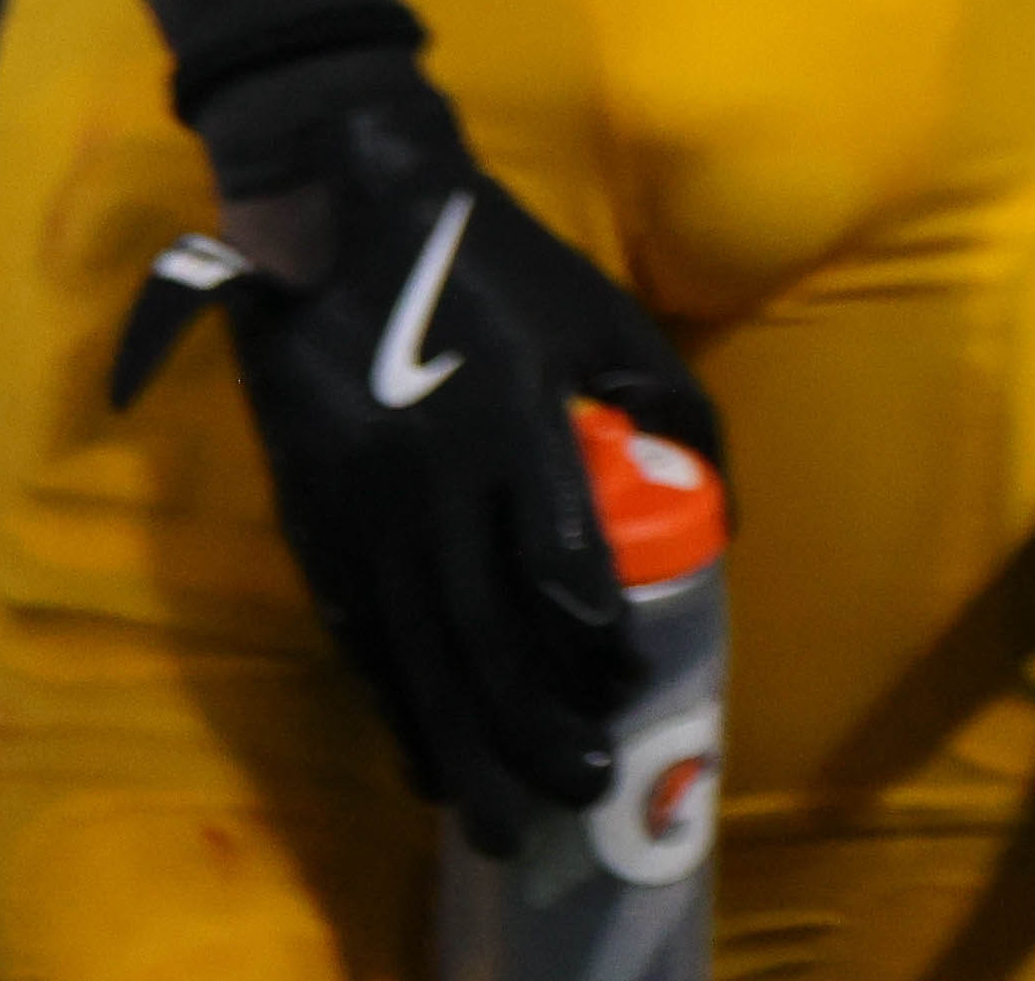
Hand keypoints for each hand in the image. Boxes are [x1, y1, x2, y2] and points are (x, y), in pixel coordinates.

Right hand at [113, 56, 720, 851]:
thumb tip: (722, 512)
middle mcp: (427, 479)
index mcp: (507, 420)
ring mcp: (359, 510)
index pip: (556, 554)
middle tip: (588, 783)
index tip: (629, 676)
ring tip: (513, 814)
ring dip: (468, 742)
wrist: (342, 221)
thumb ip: (671, 407)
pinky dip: (398, 707)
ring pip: (416, 655)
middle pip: (483, 633)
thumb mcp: (605, 316)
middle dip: (536, 723)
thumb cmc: (499, 269)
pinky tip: (431, 759)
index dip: (595, 632)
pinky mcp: (312, 529)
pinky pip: (359, 642)